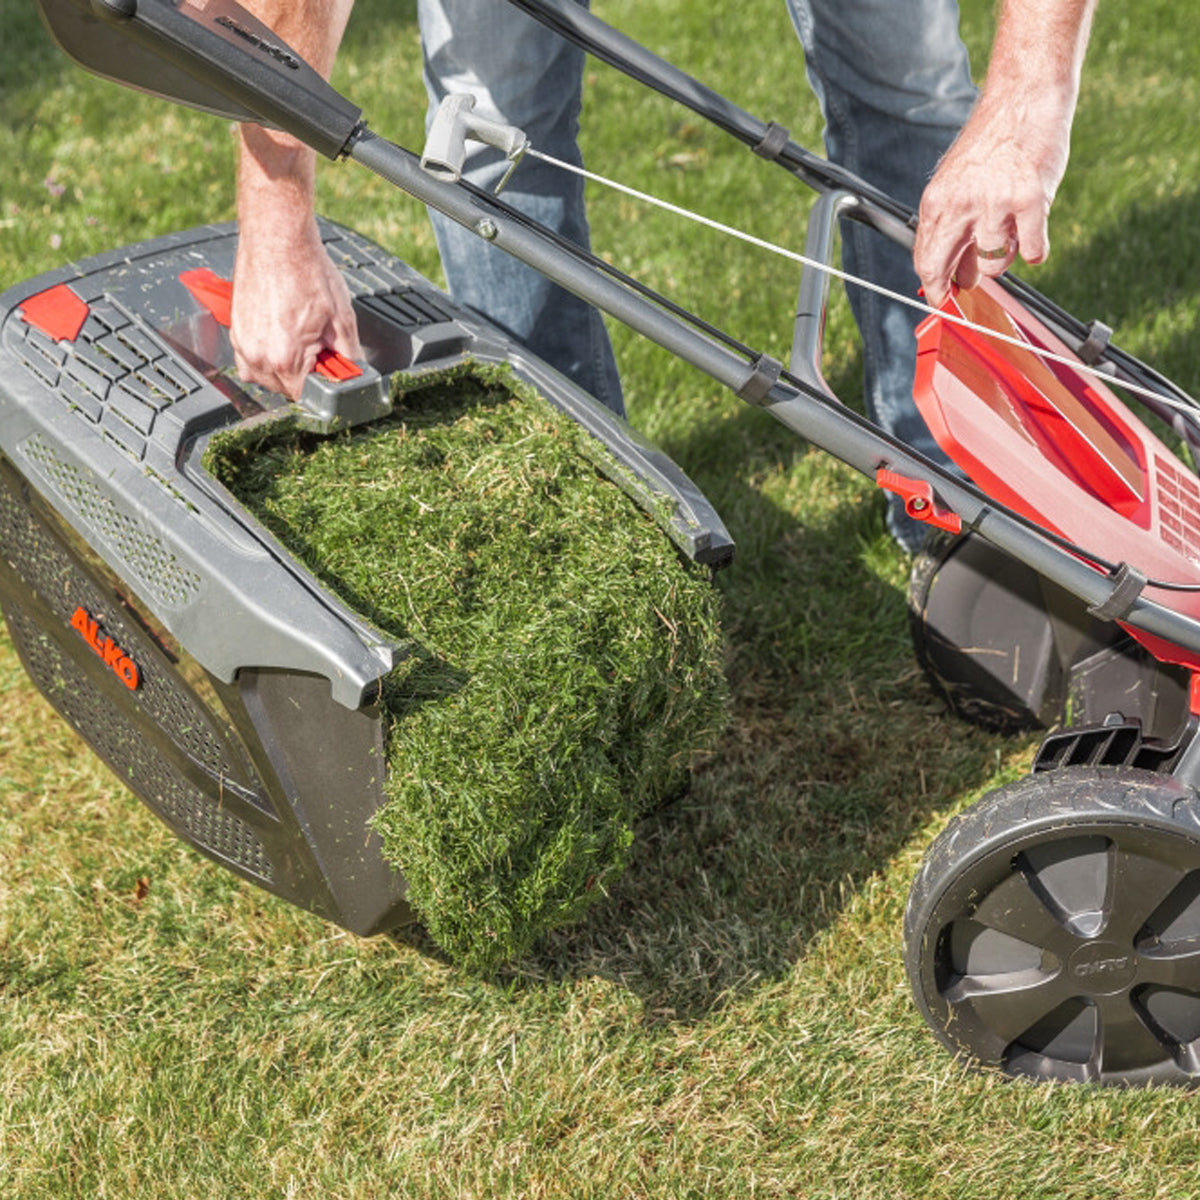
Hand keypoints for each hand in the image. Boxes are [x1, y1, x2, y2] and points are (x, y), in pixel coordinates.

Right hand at [231, 214, 361, 399]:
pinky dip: (268, 355)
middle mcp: (257, 356)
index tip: (332, 370)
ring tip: (299, 336)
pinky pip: (251, 359)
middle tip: (318, 346)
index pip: (307, 397)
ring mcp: (243, 344)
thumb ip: (350, 356)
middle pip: (286, 390)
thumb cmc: (306, 270)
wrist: (276, 237)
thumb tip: (356, 374)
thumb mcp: (342, 319)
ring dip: (285, 367)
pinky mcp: (236, 331)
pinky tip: (282, 332)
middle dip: (305, 376)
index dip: (324, 386)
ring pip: (266, 377)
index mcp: (284, 358)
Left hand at [912, 0, 1095, 307]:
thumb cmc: (993, 142)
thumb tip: (955, 271)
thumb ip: (951, 224)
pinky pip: (1031, 251)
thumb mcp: (956, 181)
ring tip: (1010, 229)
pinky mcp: (1030, 202)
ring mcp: (996, 205)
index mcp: (937, 201)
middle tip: (968, 287)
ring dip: (1004, 256)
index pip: (926, 260)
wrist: (1023, 100)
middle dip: (957, 285)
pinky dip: (1034, 250)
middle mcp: (961, 205)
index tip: (941, 298)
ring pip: (996, 262)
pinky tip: (1032, 234)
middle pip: (945, 268)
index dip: (933, 285)